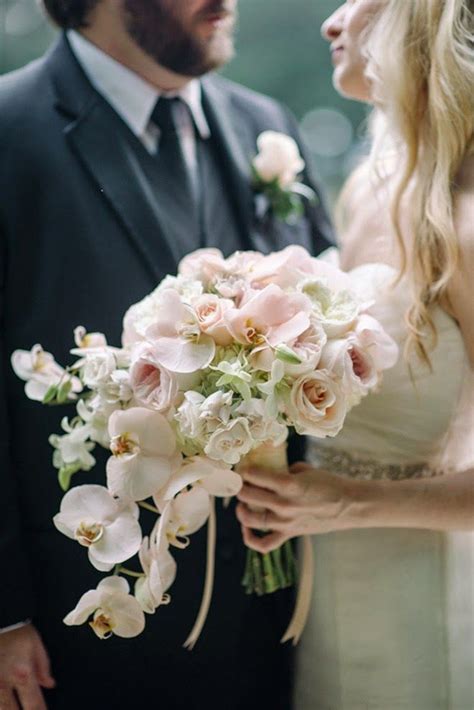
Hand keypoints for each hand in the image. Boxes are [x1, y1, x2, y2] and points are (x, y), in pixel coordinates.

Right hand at [0, 625, 54, 709]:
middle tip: (23, 707)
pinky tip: (3, 698)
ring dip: (6, 705)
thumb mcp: (34, 643)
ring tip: (12, 704)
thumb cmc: (13, 629)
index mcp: (23, 674)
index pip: (34, 705)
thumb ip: (43, 666)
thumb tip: (49, 684)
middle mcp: (3, 683)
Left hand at [236, 461, 356, 552]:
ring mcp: (285, 522)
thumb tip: (269, 470)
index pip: (255, 476)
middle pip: (248, 496)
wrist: (349, 505)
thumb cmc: (330, 484)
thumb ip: (285, 470)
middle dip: (240, 487)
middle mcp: (284, 504)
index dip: (244, 470)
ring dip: (241, 510)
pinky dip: (251, 539)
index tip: (242, 467)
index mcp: (289, 484)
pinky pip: (264, 544)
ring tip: (242, 503)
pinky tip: (246, 529)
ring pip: (250, 520)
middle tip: (240, 482)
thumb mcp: (305, 469)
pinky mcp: (289, 534)